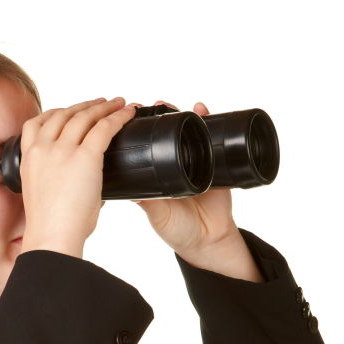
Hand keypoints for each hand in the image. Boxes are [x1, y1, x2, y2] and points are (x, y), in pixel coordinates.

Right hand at [19, 97, 136, 256]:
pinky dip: (117, 117)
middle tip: (100, 103)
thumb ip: (60, 181)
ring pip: (83, 116)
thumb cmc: (51, 228)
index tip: (68, 110)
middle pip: (63, 114)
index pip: (36, 123)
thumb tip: (86, 184)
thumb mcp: (45, 196)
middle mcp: (42, 149)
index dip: (54, 112)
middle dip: (83, 106)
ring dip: (102, 106)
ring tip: (116, 103)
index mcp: (29, 159)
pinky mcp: (84, 156)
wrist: (53, 237)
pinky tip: (127, 114)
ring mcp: (62, 150)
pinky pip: (104, 128)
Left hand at [128, 100, 238, 254]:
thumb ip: (147, 202)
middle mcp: (173, 165)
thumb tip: (128, 190)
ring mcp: (195, 161)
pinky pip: (212, 138)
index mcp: (156, 176)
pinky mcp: (215, 163)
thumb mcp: (157, 215)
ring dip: (178, 114)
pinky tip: (201, 109)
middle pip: (165, 134)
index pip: (144, 148)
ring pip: (186, 131)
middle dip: (157, 117)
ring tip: (167, 104)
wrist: (208, 240)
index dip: (137, 132)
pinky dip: (208, 121)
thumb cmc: (178, 230)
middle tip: (148, 106)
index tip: (128, 119)